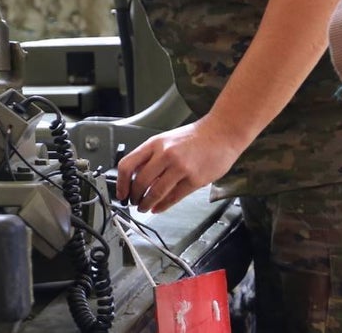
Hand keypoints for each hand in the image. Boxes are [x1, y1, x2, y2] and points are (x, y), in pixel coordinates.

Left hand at [115, 116, 244, 213]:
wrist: (221, 133)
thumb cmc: (194, 137)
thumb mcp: (166, 140)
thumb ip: (151, 157)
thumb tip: (136, 177)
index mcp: (154, 144)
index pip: (127, 165)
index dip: (121, 182)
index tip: (121, 192)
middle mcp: (165, 154)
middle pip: (140, 182)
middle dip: (134, 197)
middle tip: (133, 203)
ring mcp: (180, 167)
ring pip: (156, 192)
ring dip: (146, 204)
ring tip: (144, 208)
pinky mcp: (195, 179)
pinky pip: (174, 197)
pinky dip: (162, 206)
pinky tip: (158, 208)